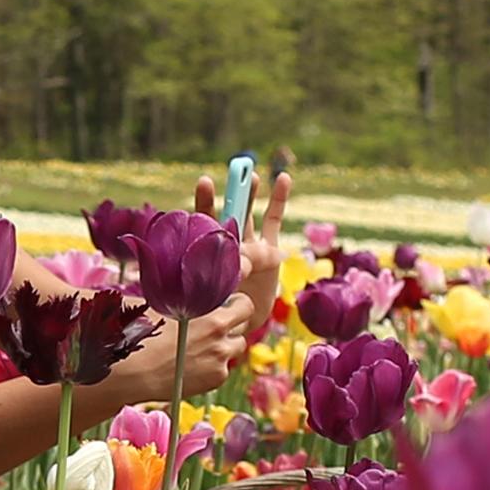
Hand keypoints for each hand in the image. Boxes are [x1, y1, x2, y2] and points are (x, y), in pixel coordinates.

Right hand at [103, 297, 255, 409]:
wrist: (132, 372)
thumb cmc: (138, 334)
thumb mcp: (155, 304)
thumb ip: (174, 295)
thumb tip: (173, 284)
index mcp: (212, 316)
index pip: (245, 304)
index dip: (235, 303)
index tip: (225, 304)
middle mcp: (220, 338)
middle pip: (245, 324)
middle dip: (234, 322)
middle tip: (216, 324)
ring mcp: (220, 360)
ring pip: (236, 346)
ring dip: (225, 343)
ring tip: (203, 344)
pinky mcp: (215, 379)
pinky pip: (223, 366)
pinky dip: (213, 364)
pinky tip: (193, 363)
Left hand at [190, 165, 294, 326]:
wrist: (242, 319)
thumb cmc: (220, 308)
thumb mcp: (220, 294)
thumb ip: (227, 278)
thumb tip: (238, 264)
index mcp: (210, 250)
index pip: (205, 222)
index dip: (205, 203)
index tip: (206, 182)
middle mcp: (229, 243)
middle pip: (228, 213)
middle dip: (229, 193)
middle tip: (234, 170)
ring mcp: (249, 244)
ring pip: (249, 213)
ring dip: (250, 194)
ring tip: (252, 176)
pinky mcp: (269, 248)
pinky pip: (274, 221)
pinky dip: (279, 200)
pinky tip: (283, 178)